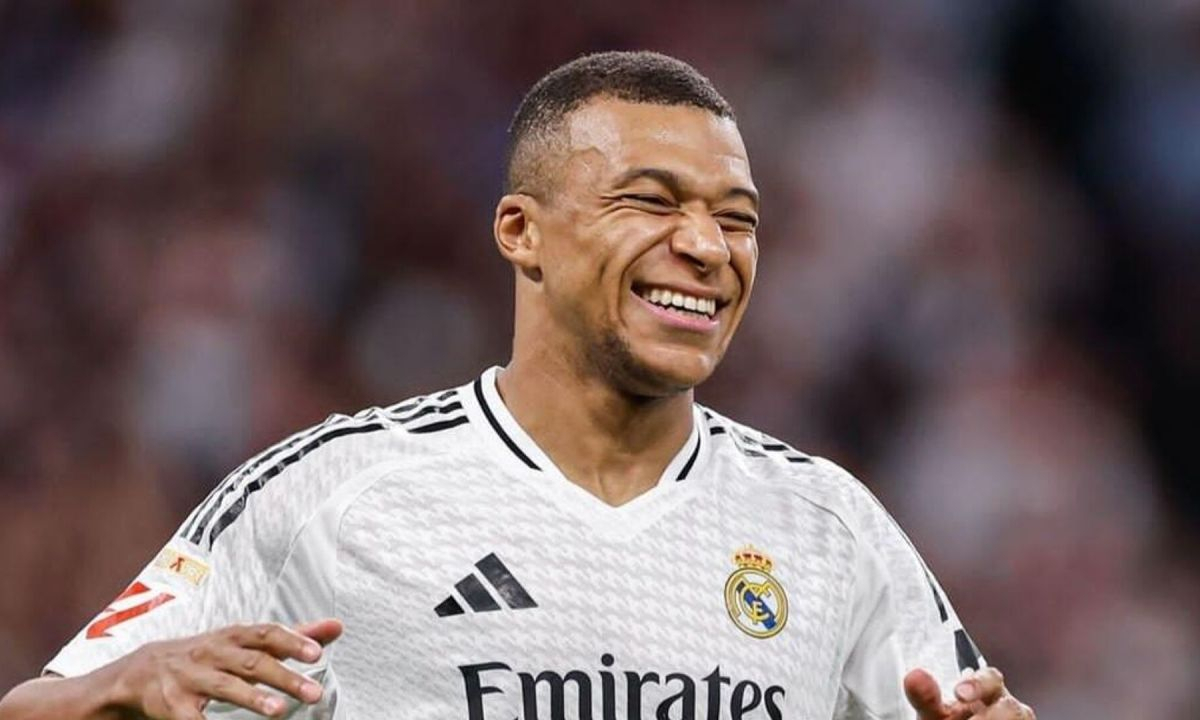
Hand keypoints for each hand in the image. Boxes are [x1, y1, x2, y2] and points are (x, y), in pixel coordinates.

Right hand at [108, 619, 342, 719]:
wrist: (143, 670)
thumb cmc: (208, 654)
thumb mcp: (247, 641)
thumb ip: (291, 636)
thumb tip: (335, 627)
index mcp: (234, 637)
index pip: (267, 634)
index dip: (292, 642)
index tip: (317, 653)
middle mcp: (214, 653)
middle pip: (252, 662)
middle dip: (284, 677)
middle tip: (313, 693)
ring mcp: (192, 678)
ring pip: (225, 687)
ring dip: (252, 698)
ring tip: (279, 711)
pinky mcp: (173, 705)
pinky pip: (192, 719)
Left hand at [904, 667, 1034, 719]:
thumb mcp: (933, 714)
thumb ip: (925, 697)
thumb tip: (914, 676)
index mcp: (984, 691)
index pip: (991, 678)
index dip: (978, 683)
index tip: (959, 693)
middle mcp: (1004, 706)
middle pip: (1013, 705)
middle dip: (993, 715)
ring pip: (1021, 717)